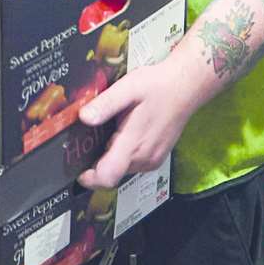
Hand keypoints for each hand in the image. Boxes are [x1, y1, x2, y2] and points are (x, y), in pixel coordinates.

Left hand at [76, 58, 201, 189]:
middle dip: (97, 162)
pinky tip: (123, 133)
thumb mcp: (127, 88)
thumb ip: (105, 105)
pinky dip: (123, 154)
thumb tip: (84, 118)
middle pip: (112, 174)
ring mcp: (152, 159)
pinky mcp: (157, 157)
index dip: (90, 178)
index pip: (108, 176)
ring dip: (111, 157)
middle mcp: (144, 158)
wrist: (185, 87)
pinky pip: (134, 164)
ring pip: (123, 169)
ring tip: (109, 132)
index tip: (78, 169)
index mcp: (134, 144)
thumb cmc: (158, 86)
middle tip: (89, 140)